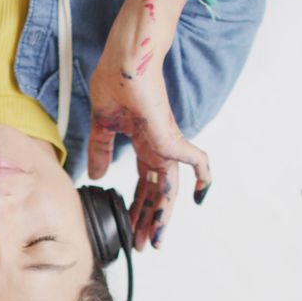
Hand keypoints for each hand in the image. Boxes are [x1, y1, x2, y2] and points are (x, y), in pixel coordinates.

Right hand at [87, 1, 211, 250]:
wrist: (128, 55)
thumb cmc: (116, 77)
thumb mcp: (102, 122)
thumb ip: (101, 149)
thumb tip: (98, 175)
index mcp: (142, 142)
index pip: (142, 182)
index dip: (136, 205)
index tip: (127, 228)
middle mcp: (157, 146)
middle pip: (156, 192)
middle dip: (147, 220)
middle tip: (142, 245)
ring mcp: (165, 141)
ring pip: (169, 188)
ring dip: (161, 216)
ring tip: (153, 240)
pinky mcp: (170, 136)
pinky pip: (195, 160)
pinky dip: (203, 176)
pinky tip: (202, 194)